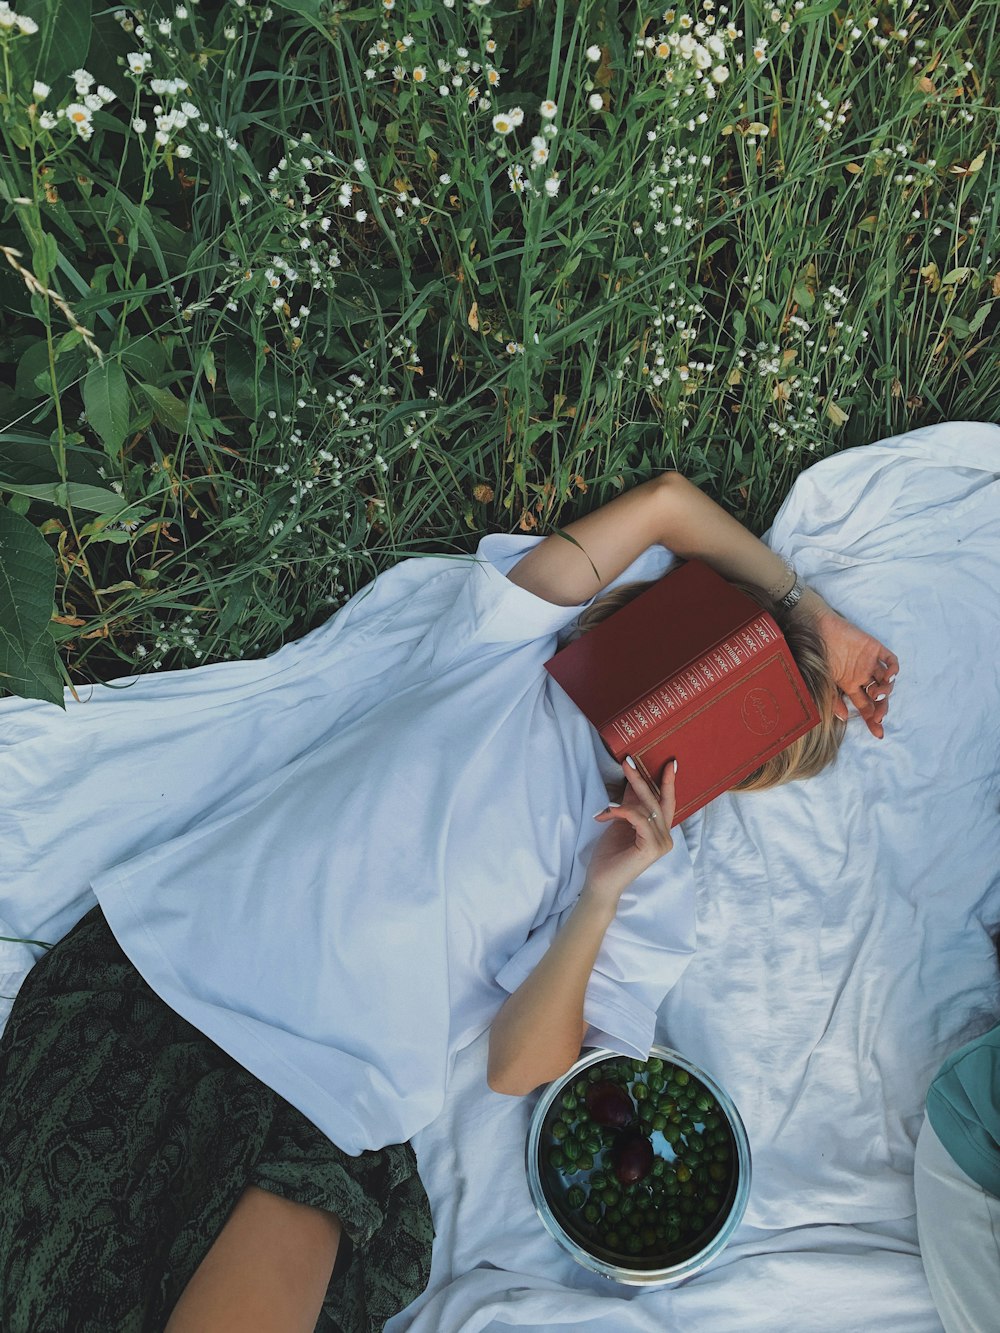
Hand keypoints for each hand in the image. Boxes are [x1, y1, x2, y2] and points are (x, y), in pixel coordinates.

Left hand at [586, 760, 676, 906]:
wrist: (601, 882)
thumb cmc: (609, 856)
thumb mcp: (620, 823)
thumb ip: (631, 805)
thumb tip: (633, 780)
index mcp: (660, 832)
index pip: (667, 802)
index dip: (668, 782)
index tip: (670, 763)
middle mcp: (666, 837)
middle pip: (656, 801)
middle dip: (642, 779)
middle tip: (628, 761)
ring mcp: (662, 844)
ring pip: (646, 808)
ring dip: (623, 802)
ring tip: (606, 809)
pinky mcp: (652, 848)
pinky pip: (638, 818)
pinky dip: (621, 812)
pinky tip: (607, 815)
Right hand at [809, 601, 898, 738]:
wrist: (815, 628)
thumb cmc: (814, 654)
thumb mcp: (822, 682)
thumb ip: (833, 699)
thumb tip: (845, 718)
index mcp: (849, 684)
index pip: (864, 706)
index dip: (872, 720)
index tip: (878, 734)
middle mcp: (861, 675)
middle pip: (877, 697)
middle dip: (881, 709)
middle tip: (881, 718)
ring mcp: (868, 662)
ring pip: (886, 681)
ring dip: (886, 691)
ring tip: (877, 694)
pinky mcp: (874, 648)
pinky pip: (891, 661)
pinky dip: (894, 670)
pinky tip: (889, 677)